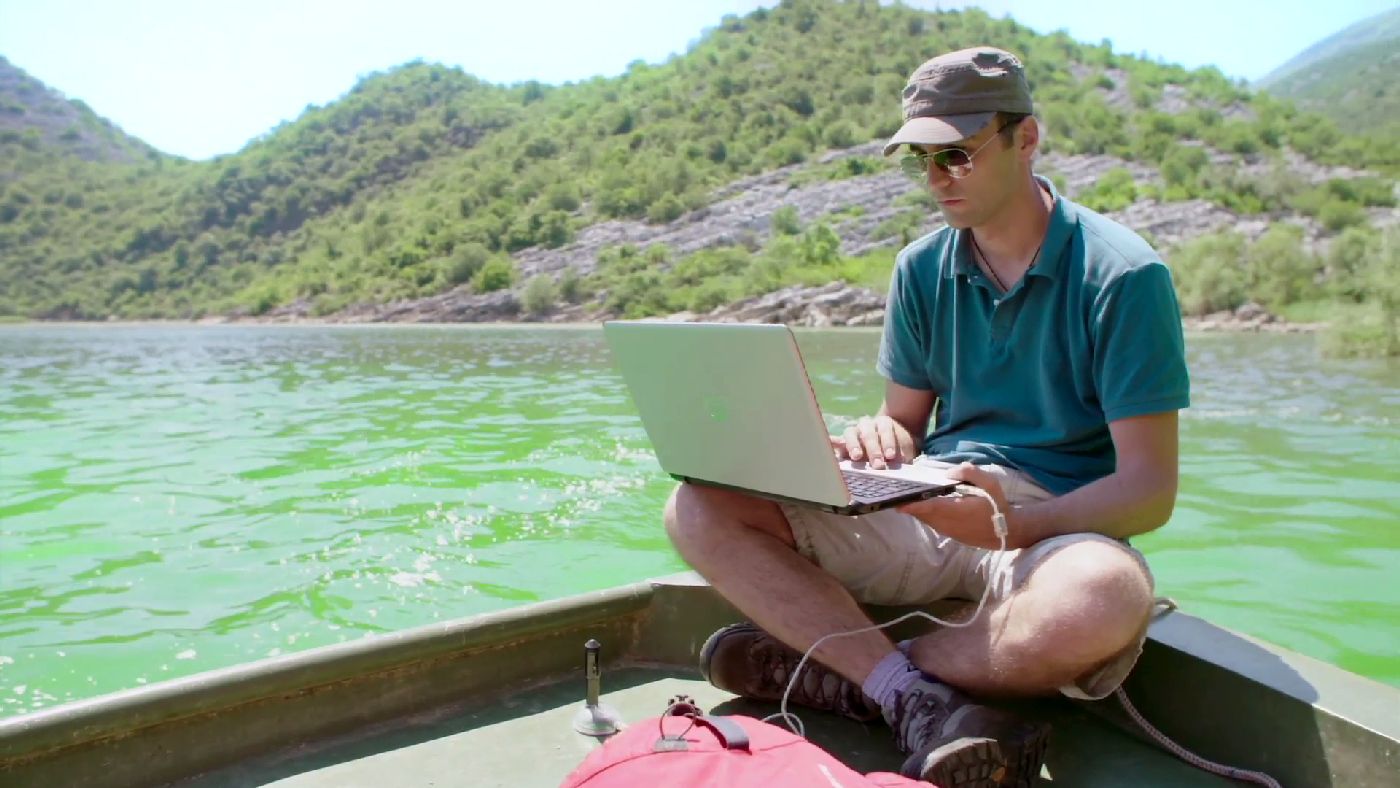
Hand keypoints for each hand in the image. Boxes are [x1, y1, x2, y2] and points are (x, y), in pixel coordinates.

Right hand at [830, 415, 916, 469]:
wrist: (888, 443)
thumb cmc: (897, 448)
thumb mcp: (904, 450)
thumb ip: (903, 456)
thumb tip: (901, 465)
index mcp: (884, 423)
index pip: (885, 429)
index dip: (888, 442)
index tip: (890, 456)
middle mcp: (867, 424)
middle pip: (868, 434)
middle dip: (873, 450)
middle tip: (878, 465)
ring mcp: (854, 432)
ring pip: (851, 434)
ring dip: (853, 445)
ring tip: (857, 457)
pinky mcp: (844, 443)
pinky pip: (836, 441)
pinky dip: (832, 443)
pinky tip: (829, 446)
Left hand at [897, 462, 1016, 548]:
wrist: (1007, 532)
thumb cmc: (997, 506)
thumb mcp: (990, 484)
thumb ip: (970, 473)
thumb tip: (949, 472)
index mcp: (957, 511)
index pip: (930, 507)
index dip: (913, 505)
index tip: (897, 502)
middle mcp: (948, 524)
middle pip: (922, 514)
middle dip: (908, 504)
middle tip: (897, 491)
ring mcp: (948, 531)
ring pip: (925, 520)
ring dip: (915, 509)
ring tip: (906, 495)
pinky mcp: (949, 534)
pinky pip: (931, 523)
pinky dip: (924, 514)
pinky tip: (922, 503)